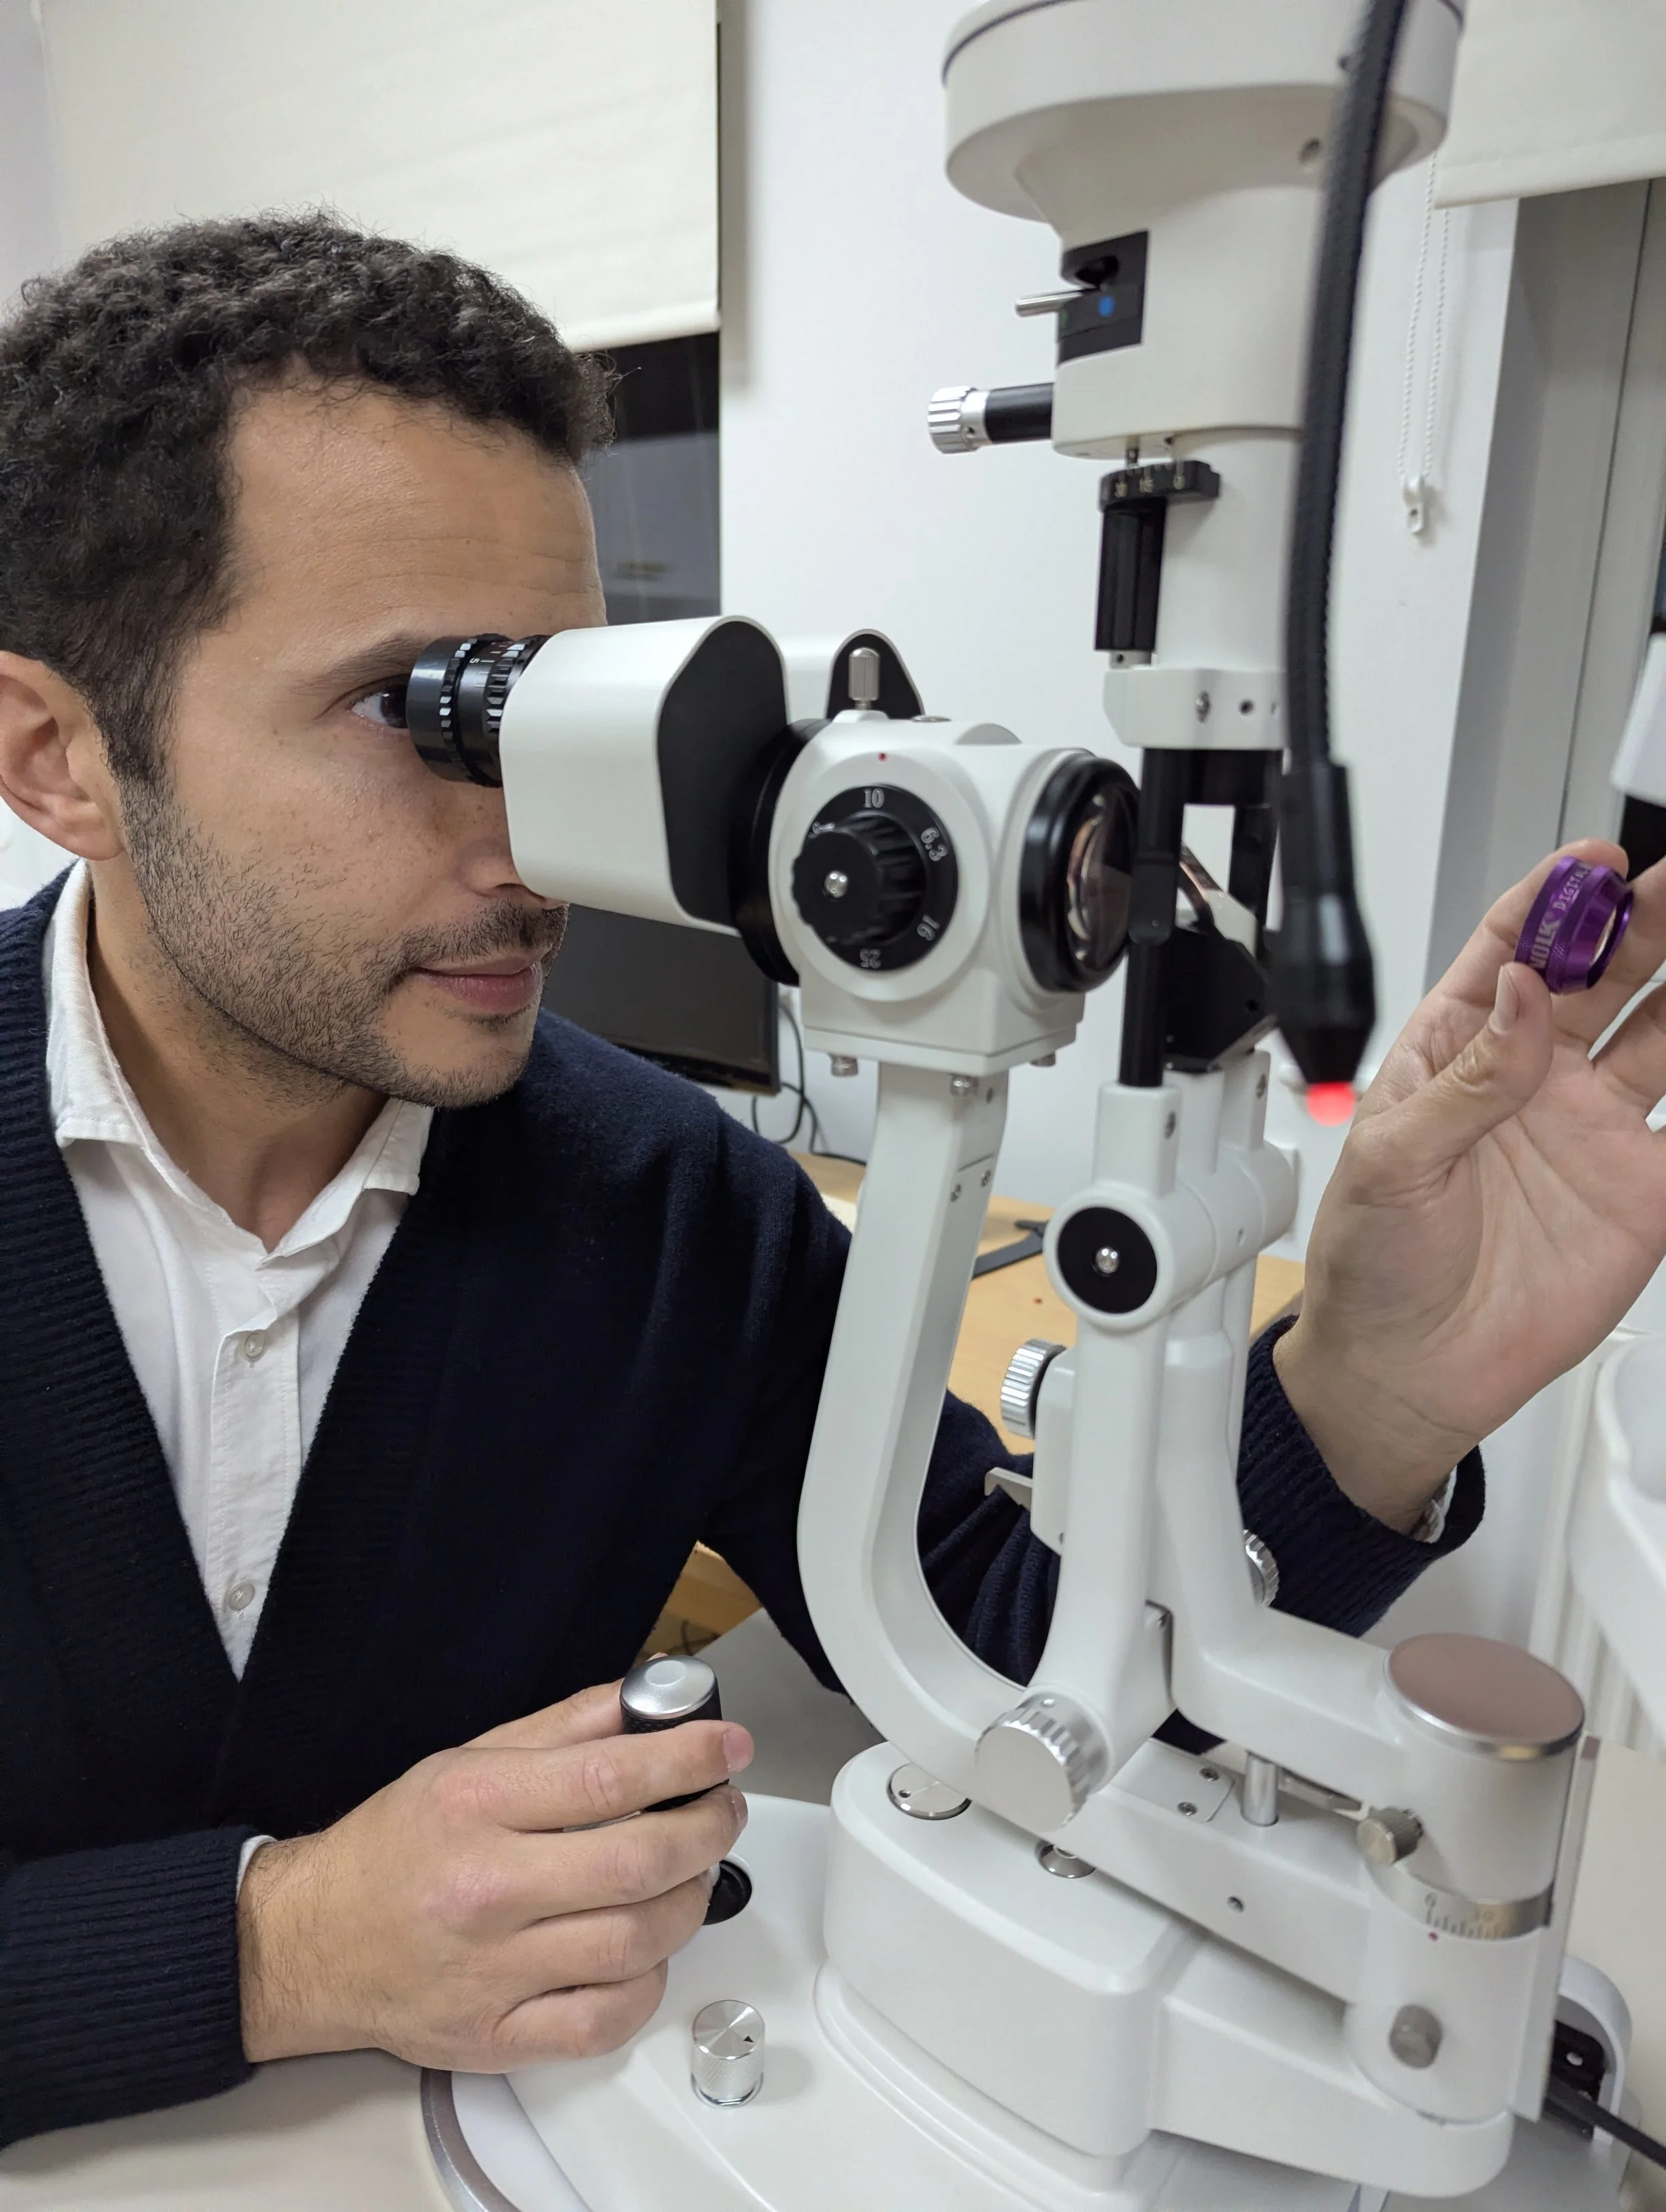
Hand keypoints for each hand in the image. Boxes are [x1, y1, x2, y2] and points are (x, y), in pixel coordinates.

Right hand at [238, 1679, 751, 2068]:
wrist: (310, 1944)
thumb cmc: (393, 1848)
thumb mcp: (468, 1761)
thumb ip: (566, 1729)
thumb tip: (651, 1700)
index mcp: (476, 1807)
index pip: (607, 1778)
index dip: (687, 1759)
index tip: (728, 1746)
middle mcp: (486, 1891)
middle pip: (637, 1863)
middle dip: (706, 1828)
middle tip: (723, 1808)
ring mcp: (493, 1973)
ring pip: (636, 1942)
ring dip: (689, 1902)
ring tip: (692, 1872)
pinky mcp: (498, 2037)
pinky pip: (606, 2019)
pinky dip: (648, 1982)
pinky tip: (647, 1948)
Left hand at [1275, 840, 1665, 1529]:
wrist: (1406, 1372)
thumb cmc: (1371, 1262)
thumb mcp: (1393, 1157)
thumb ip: (1467, 1077)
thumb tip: (1517, 990)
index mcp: (1458, 1048)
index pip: (1512, 948)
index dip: (1555, 900)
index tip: (1595, 863)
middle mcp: (1533, 1075)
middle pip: (1603, 973)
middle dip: (1645, 922)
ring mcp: (1594, 1127)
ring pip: (1665, 1031)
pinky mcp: (1642, 1189)